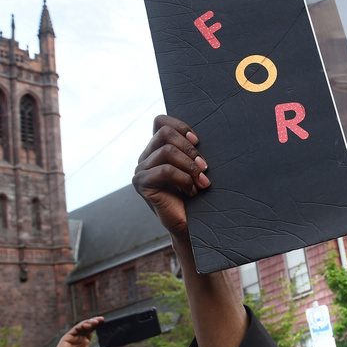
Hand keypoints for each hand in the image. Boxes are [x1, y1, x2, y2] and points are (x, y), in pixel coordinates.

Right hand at [48, 317, 113, 346]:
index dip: (98, 326)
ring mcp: (73, 337)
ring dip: (89, 322)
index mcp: (85, 343)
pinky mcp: (67, 337)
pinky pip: (75, 329)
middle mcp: (79, 339)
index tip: (105, 323)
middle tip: (102, 319)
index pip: (92, 331)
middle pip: (88, 327)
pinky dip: (82, 325)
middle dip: (94, 322)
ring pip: (82, 326)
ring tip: (96, 321)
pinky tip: (88, 325)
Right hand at [133, 115, 210, 238]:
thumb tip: (196, 136)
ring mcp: (141, 170)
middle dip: (189, 148)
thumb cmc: (196, 194)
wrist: (191, 225)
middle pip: (165, 132)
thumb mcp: (195, 166)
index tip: (197, 140)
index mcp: (157, 149)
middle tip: (204, 167)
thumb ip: (190, 149)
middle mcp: (146, 157)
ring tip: (201, 182)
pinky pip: (165, 170)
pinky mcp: (141, 184)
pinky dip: (183, 179)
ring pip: (167, 151)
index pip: (160, 121)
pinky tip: (191, 191)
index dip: (180, 126)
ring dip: (190, 166)